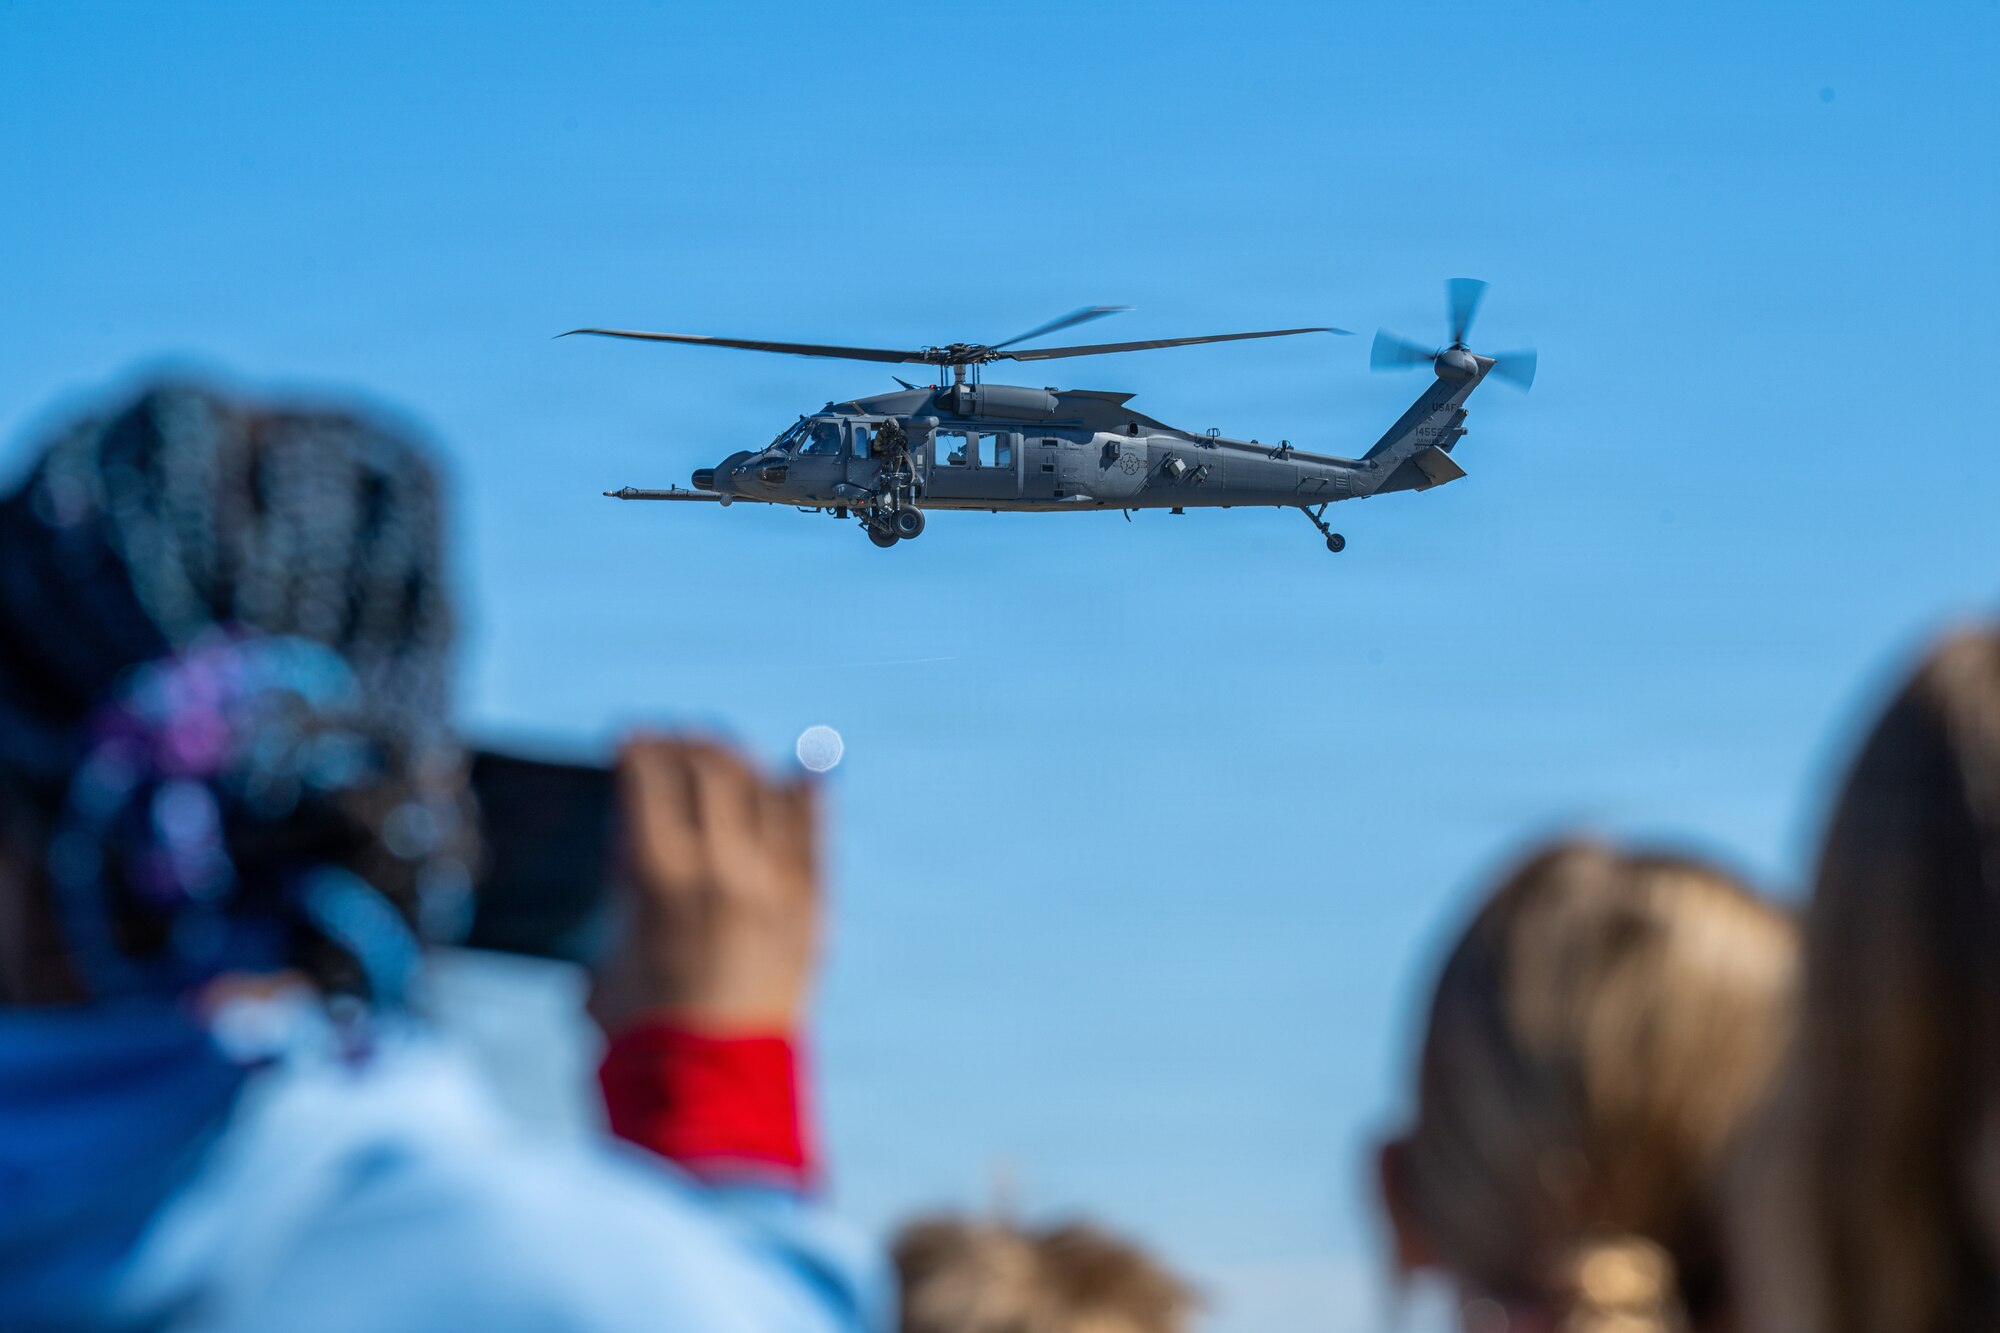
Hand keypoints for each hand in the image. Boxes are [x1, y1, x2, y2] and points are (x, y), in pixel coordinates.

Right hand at [589, 737, 821, 1036]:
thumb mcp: (606, 945)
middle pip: (711, 770)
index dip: (637, 747)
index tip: (627, 739)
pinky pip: (813, 836)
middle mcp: (723, 870)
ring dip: (739, 762)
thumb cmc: (638, 1029)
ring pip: (766, 790)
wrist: (706, 1090)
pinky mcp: (810, 910)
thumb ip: (622, 886)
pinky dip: (803, 797)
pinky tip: (797, 774)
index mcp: (660, 877)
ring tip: (721, 755)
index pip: (650, 776)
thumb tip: (634, 833)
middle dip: (686, 742)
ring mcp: (775, 888)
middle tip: (671, 739)